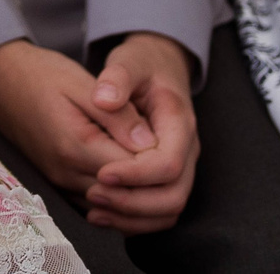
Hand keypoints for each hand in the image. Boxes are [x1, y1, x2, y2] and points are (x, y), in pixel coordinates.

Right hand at [0, 36, 190, 233]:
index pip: (134, 171)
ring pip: (114, 210)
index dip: (158, 161)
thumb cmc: (39, 74)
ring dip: (140, 199)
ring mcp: (60, 182)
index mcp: (75, 146)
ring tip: (158, 174)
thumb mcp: (81, 82)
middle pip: (126, 199)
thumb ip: (118, 115)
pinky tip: (135, 185)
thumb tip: (151, 145)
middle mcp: (66, 173)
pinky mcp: (58, 183)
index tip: (169, 140)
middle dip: (154, 186)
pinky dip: (121, 203)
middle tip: (172, 161)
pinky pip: (98, 207)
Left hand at [82, 33, 198, 232]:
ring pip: (168, 209)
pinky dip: (134, 218)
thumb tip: (104, 99)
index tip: (102, 174)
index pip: (168, 164)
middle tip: (93, 195)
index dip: (135, 175)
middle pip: (173, 196)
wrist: (160, 66)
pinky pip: (158, 210)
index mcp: (179, 124)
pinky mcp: (167, 177)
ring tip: (94, 211)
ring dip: (133, 217)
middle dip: (134, 203)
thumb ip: (117, 78)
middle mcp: (186, 151)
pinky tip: (102, 213)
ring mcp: (180, 166)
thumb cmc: (142, 64)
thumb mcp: (129, 61)